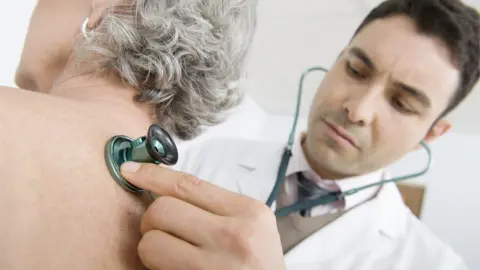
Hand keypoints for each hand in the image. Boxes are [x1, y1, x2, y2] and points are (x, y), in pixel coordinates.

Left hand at [120, 162, 284, 269]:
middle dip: (151, 218)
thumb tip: (164, 187)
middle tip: (160, 228)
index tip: (131, 170)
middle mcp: (232, 236)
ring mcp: (215, 266)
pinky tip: (175, 265)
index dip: (153, 175)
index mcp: (247, 212)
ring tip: (168, 252)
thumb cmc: (259, 261)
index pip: (188, 185)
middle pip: (162, 210)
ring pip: (151, 244)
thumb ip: (217, 205)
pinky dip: (158, 266)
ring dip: (151, 246)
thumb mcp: (251, 224)